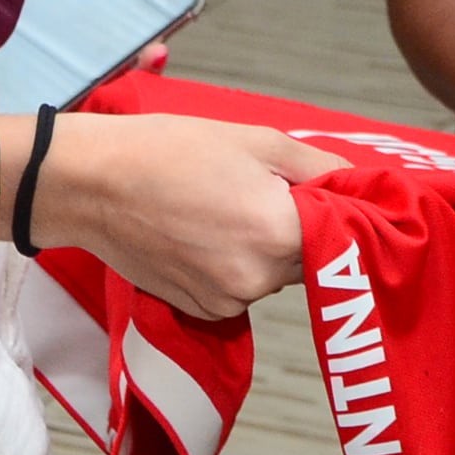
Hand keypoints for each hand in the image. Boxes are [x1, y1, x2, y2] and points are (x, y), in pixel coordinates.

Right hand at [36, 114, 345, 317]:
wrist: (93, 184)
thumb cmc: (173, 151)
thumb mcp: (258, 142)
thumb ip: (320, 168)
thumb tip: (361, 185)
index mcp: (277, 234)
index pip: (340, 234)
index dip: (337, 211)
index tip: (327, 193)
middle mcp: (257, 280)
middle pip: (307, 258)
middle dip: (298, 228)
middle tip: (262, 190)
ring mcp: (226, 301)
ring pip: (274, 276)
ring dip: (266, 249)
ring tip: (224, 207)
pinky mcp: (201, 312)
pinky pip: (241, 290)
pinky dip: (235, 267)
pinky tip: (205, 233)